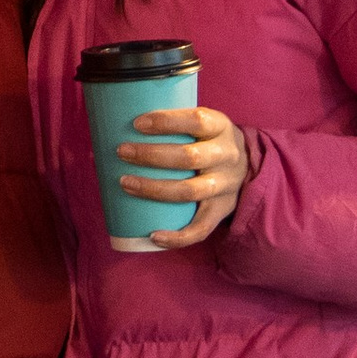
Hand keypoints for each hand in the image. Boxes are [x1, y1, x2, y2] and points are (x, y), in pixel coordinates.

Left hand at [115, 103, 251, 248]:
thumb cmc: (208, 140)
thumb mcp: (201, 124)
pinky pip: (201, 229)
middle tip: (122, 152)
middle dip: (151, 156)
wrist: (248, 165)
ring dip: (154, 189)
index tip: (137, 124)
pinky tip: (153, 236)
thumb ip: (168, 125)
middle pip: (189, 158)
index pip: (196, 121)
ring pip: (189, 192)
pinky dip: (177, 237)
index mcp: (221, 127)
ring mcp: (225, 185)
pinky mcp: (222, 210)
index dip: (166, 122)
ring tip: (125, 183)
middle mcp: (226, 156)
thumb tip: (108, 133)